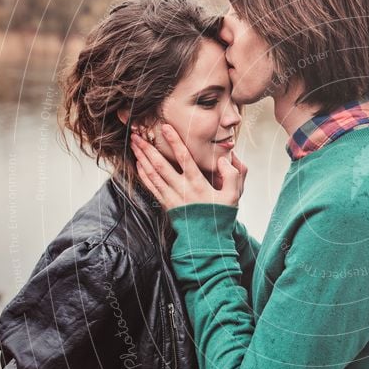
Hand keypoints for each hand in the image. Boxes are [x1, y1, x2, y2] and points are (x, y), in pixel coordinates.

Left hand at [131, 124, 247, 209]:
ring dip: (142, 158)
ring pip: (153, 175)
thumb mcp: (233, 196)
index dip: (175, 142)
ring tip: (134, 145)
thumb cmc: (220, 216)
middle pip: (161, 165)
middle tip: (137, 135)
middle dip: (148, 148)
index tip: (166, 128)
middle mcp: (182, 190)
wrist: (207, 240)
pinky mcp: (166, 204)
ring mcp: (172, 198)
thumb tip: (223, 160)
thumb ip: (232, 176)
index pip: (184, 158)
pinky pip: (151, 187)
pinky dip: (143, 174)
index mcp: (198, 185)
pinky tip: (138, 164)